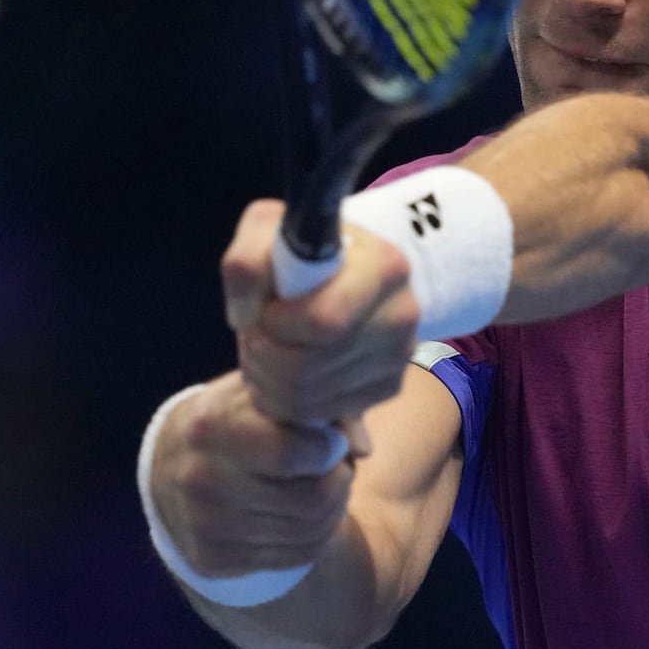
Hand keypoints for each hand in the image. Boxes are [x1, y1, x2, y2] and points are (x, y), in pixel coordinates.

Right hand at [149, 371, 354, 576]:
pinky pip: (295, 557)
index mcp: (213, 423)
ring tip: (324, 485)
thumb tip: (362, 449)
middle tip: (336, 466)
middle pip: (311, 498)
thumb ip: (327, 408)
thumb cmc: (247, 417)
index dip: (328, 449)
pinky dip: (316, 537)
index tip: (332, 442)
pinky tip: (306, 514)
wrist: (176, 463)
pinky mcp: (210, 558)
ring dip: (334, 509)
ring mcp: (202, 523)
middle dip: (340, 480)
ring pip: (309, 532)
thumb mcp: (277, 394)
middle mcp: (200, 476)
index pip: (288, 452)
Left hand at [222, 199, 421, 427]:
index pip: (324, 322)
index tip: (266, 309)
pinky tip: (285, 371)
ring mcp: (399, 354)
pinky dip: (287, 401)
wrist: (341, 271)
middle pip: (308, 368)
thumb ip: (246, 261)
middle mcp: (402, 312)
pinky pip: (320, 415)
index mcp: (383, 266)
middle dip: (262, 357)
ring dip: (267, 381)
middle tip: (257, 334)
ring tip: (265, 351)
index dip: (277, 324)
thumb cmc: (300, 251)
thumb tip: (246, 315)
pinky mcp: (389, 386)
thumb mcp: (265, 233)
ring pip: (308, 398)